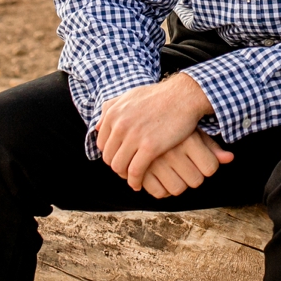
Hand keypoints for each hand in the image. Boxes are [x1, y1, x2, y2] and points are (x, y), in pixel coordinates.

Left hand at [95, 72, 216, 185]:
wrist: (183, 96)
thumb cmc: (158, 96)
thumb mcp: (129, 96)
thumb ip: (110, 108)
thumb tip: (96, 126)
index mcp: (113, 113)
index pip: (102, 144)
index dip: (111, 153)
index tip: (121, 157)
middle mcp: (120, 125)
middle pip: (109, 157)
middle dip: (117, 165)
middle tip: (127, 170)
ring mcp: (135, 136)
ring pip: (119, 166)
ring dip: (124, 175)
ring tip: (132, 177)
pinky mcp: (150, 147)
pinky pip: (135, 171)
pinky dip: (135, 181)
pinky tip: (138, 184)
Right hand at [133, 132, 233, 199]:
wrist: (139, 115)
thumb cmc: (172, 125)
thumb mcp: (193, 131)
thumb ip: (211, 146)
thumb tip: (230, 158)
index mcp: (188, 139)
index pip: (211, 168)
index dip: (208, 167)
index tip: (201, 161)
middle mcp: (172, 150)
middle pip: (196, 181)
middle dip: (193, 177)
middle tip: (186, 168)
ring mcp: (155, 161)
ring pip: (178, 189)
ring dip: (178, 185)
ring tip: (173, 174)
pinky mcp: (141, 169)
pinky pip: (158, 192)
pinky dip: (161, 190)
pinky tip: (160, 178)